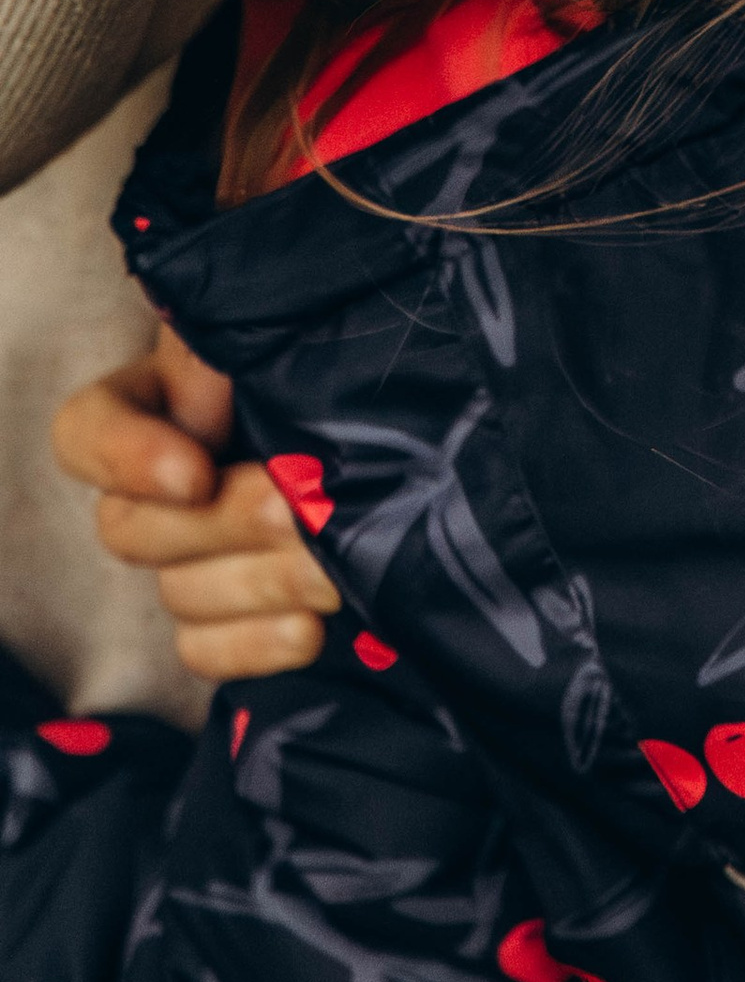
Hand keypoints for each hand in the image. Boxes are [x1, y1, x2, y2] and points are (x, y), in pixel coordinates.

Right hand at [53, 323, 339, 680]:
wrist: (422, 430)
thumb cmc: (357, 361)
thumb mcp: (300, 328)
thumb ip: (235, 344)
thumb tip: (204, 379)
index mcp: (164, 400)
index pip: (86, 431)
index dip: (123, 458)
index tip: (196, 471)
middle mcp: (166, 484)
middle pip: (131, 529)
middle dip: (222, 524)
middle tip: (296, 510)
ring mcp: (194, 557)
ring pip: (178, 595)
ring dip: (261, 582)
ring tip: (332, 567)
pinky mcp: (232, 618)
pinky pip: (206, 653)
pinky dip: (257, 646)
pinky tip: (313, 628)